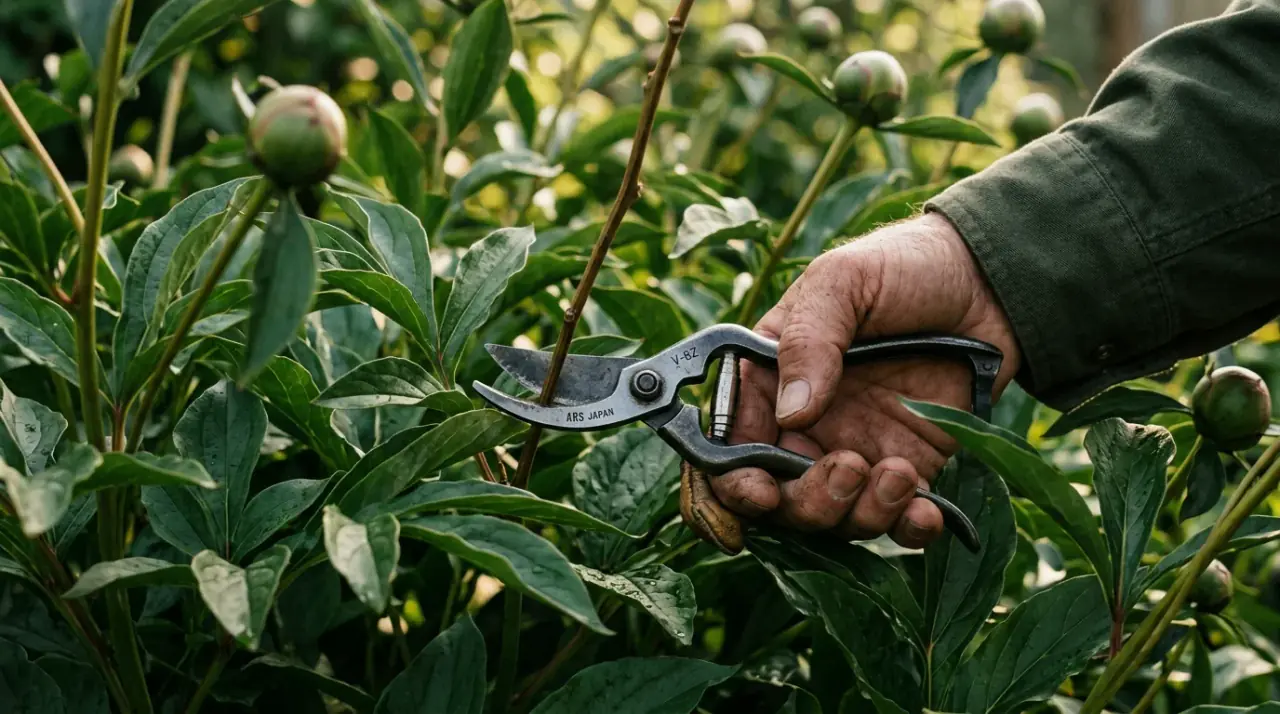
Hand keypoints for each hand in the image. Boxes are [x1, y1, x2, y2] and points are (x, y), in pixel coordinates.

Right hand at [711, 213, 1021, 548]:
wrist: (989, 279)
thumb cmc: (903, 266)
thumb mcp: (844, 281)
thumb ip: (809, 340)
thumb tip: (793, 412)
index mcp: (769, 381)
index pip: (728, 448)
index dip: (731, 484)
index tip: (760, 494)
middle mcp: (803, 427)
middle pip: (778, 498)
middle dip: (806, 502)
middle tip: (848, 468)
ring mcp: (855, 451)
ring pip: (834, 519)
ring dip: (859, 512)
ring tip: (898, 472)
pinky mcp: (908, 470)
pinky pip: (895, 523)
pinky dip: (905, 529)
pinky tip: (927, 512)